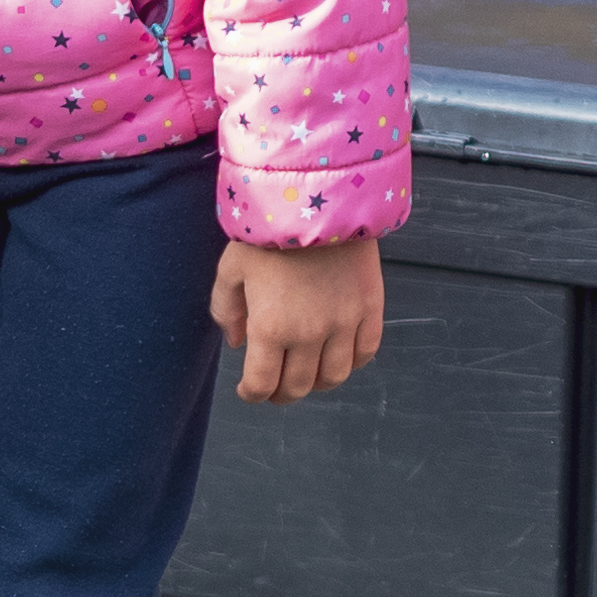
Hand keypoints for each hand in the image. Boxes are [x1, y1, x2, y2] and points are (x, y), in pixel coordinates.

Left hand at [212, 233, 384, 404]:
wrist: (318, 201)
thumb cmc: (267, 234)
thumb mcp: (230, 269)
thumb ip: (226, 310)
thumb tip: (236, 342)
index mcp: (270, 328)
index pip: (262, 384)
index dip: (252, 394)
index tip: (247, 391)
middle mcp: (309, 334)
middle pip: (299, 387)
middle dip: (282, 394)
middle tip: (275, 388)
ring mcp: (344, 324)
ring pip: (335, 377)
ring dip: (317, 383)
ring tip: (306, 375)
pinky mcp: (370, 308)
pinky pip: (366, 352)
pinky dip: (352, 362)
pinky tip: (338, 356)